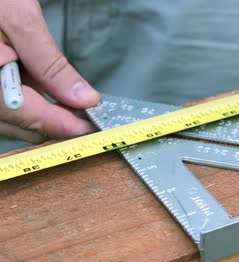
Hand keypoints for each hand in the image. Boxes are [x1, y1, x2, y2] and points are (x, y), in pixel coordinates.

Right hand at [0, 0, 98, 143]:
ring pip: (13, 123)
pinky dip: (30, 107)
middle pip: (22, 126)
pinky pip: (5, 111)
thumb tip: (84, 99)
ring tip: (76, 107)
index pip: (29, 116)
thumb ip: (50, 65)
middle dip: (58, 125)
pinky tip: (51, 96)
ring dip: (45, 118)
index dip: (65, 126)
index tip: (94, 126)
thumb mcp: (20, 22)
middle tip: (91, 116)